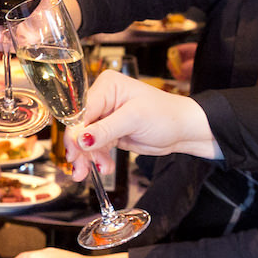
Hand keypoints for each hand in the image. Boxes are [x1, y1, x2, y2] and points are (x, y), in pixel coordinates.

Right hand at [66, 70, 219, 177]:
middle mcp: (103, 99)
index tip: (75, 151)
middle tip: (80, 168)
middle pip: (79, 127)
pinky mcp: (109, 132)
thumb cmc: (166, 115)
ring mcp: (105, 117)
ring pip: (85, 140)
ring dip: (89, 158)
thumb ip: (105, 129)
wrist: (182, 130)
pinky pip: (95, 148)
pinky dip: (99, 159)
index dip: (76, 132)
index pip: (81, 110)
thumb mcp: (134, 119)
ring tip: (99, 171)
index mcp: (107, 86)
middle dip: (80, 149)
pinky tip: (106, 167)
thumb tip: (80, 139)